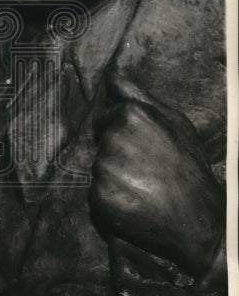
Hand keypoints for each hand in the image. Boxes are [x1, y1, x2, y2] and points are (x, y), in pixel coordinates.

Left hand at [90, 75, 223, 278]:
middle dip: (117, 152)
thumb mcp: (174, 122)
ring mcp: (104, 169)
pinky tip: (135, 202)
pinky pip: (96, 192)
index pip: (105, 117)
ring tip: (144, 187)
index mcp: (131, 113)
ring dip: (114, 176)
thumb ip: (139, 95)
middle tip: (146, 169)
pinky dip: (111, 198)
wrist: (198, 219)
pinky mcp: (99, 196)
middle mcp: (114, 138)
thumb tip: (111, 76)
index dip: (122, 132)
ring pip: (98, 167)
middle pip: (100, 142)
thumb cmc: (189, 167)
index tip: (143, 147)